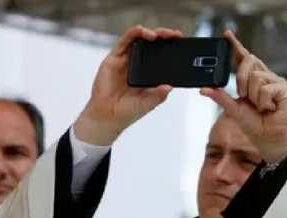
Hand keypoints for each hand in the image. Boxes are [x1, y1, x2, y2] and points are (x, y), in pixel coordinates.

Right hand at [74, 25, 180, 145]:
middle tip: (172, 35)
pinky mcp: (113, 59)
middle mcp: (136, 64)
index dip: (169, 46)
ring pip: (137, 39)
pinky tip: (140, 30)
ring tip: (158, 35)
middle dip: (162, 36)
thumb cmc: (126, 111)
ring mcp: (124, 60)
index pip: (160, 54)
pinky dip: (132, 34)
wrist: (107, 117)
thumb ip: (159, 96)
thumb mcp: (147, 104)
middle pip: (150, 43)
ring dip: (148, 33)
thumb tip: (169, 87)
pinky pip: (123, 42)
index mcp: (146, 73)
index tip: (179, 41)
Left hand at [200, 31, 286, 162]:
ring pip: (256, 77)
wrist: (269, 139)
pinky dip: (263, 102)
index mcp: (251, 80)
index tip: (226, 35)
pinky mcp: (285, 88)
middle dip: (241, 78)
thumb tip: (202, 89)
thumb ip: (220, 97)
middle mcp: (264, 76)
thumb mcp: (233, 109)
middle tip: (243, 95)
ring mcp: (276, 81)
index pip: (243, 59)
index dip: (236, 46)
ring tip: (261, 107)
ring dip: (254, 96)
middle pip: (248, 61)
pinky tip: (270, 108)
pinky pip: (265, 88)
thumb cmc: (254, 124)